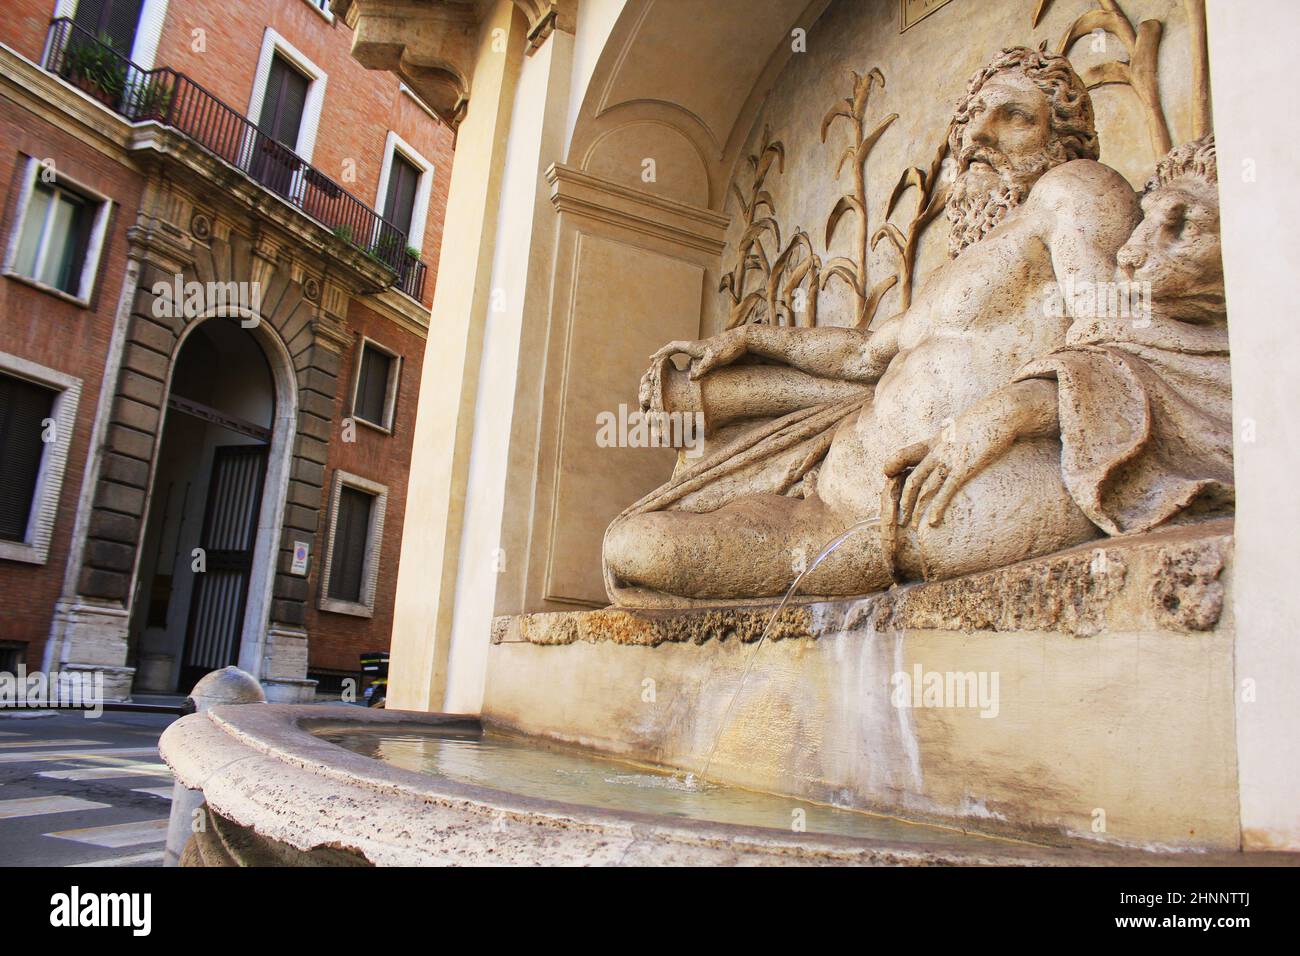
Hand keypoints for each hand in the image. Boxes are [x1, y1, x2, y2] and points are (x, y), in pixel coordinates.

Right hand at [649, 327, 747, 380]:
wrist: (742, 339)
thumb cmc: (729, 348)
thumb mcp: (715, 360)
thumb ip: (703, 368)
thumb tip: (691, 378)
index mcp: (694, 347)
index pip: (673, 348)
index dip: (661, 353)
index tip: (652, 359)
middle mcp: (695, 346)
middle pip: (674, 348)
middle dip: (662, 353)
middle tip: (651, 359)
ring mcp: (701, 349)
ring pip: (681, 351)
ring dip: (671, 355)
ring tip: (663, 362)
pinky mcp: (707, 352)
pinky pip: (689, 355)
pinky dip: (682, 360)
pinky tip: (684, 367)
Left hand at [882, 394, 1023, 528]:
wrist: (1002, 412)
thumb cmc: (986, 420)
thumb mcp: (961, 427)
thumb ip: (951, 438)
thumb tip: (953, 444)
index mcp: (935, 441)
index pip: (905, 454)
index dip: (893, 466)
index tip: (888, 478)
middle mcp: (937, 450)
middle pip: (912, 478)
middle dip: (903, 501)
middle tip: (899, 518)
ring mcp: (948, 459)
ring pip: (924, 488)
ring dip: (916, 509)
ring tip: (911, 525)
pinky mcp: (963, 467)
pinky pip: (945, 491)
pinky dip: (936, 508)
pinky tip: (932, 522)